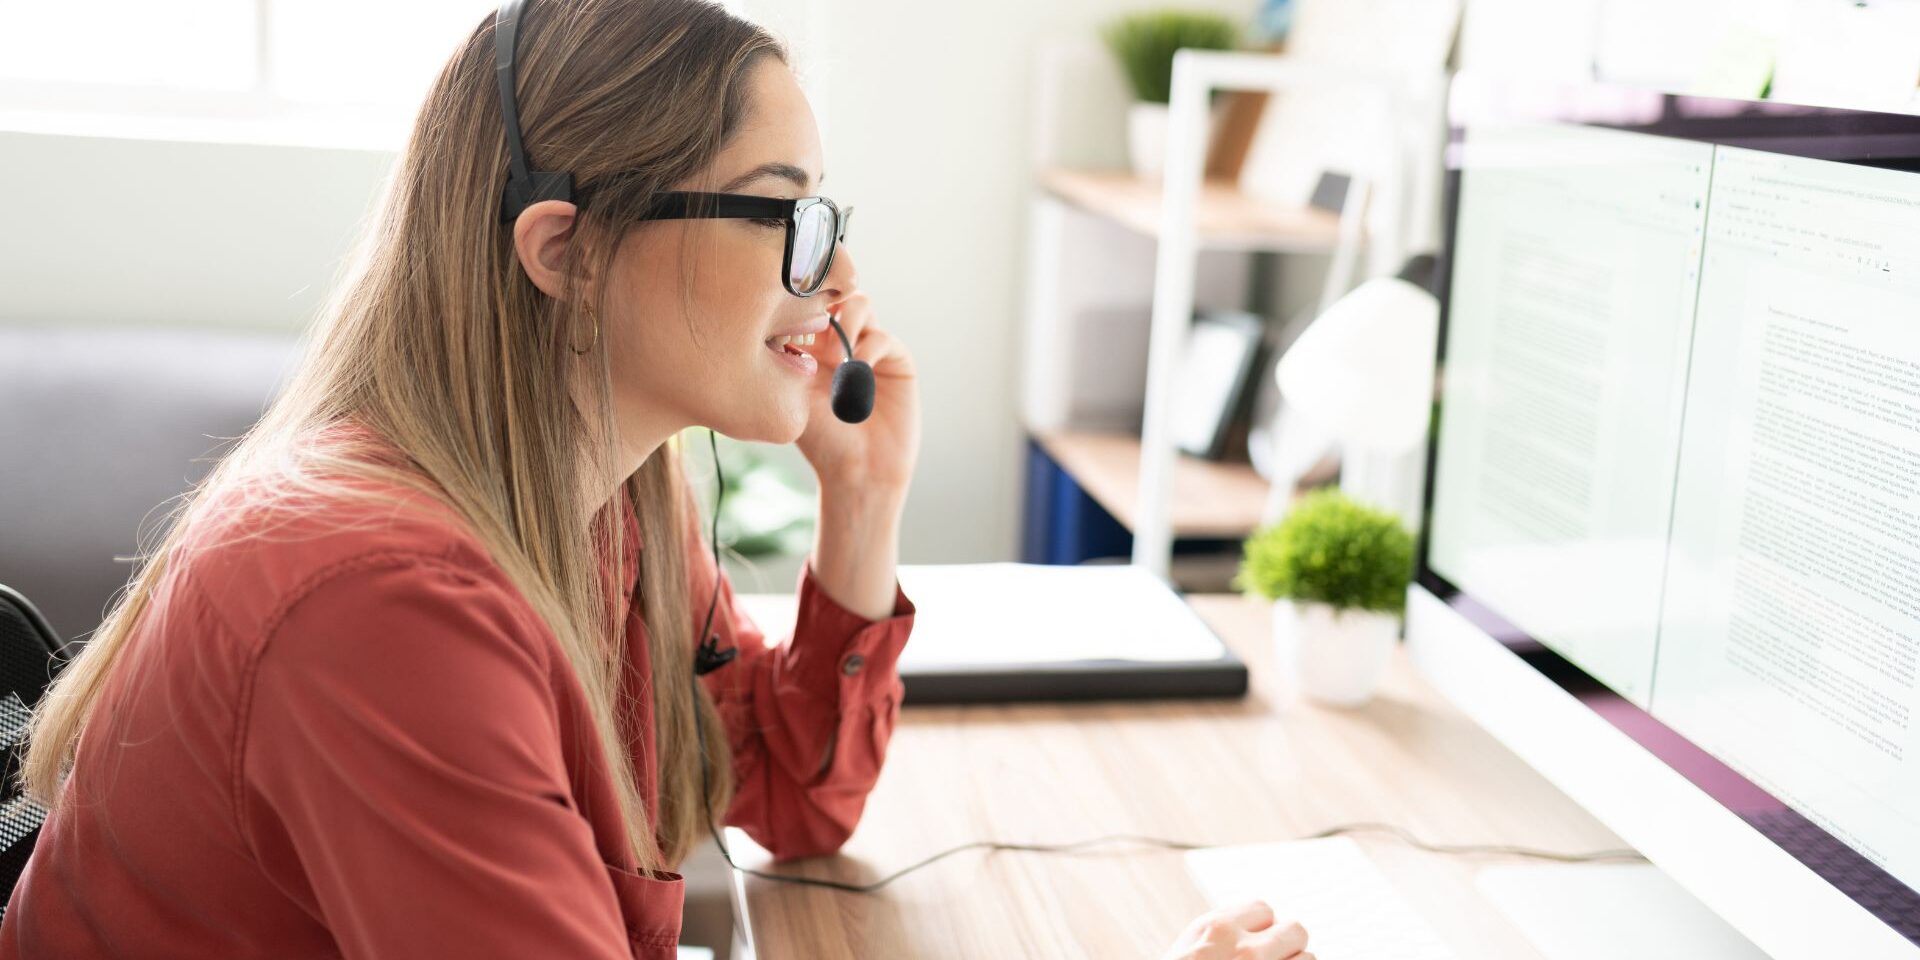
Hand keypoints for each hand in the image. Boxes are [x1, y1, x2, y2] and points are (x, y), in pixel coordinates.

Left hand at [795, 289, 918, 495]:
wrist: (859, 471)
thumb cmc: (821, 439)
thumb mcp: (794, 394)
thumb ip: (791, 355)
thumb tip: (781, 319)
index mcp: (811, 344)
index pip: (804, 303)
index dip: (795, 306)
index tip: (784, 330)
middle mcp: (840, 340)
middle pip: (833, 293)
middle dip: (821, 308)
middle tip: (811, 340)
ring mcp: (869, 347)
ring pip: (859, 304)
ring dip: (845, 321)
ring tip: (835, 355)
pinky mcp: (896, 360)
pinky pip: (882, 337)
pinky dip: (867, 348)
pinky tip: (856, 370)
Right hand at [1162, 901, 1309, 959]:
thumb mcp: (1187, 953)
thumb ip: (1218, 937)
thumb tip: (1253, 929)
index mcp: (1216, 932)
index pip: (1262, 909)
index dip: (1262, 926)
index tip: (1256, 940)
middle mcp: (1246, 952)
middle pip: (1294, 929)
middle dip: (1286, 943)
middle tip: (1273, 959)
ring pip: (1308, 958)